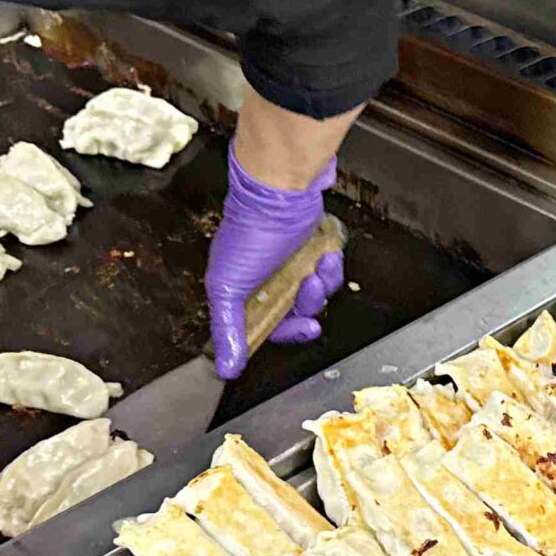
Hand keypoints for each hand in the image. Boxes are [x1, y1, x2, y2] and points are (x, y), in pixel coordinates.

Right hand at [205, 153, 345, 378]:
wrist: (279, 188)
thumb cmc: (249, 230)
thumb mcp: (228, 287)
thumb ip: (227, 329)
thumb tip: (225, 367)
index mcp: (242, 291)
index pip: (269, 328)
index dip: (288, 332)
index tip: (303, 327)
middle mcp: (267, 279)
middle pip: (297, 313)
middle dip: (308, 304)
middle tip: (309, 288)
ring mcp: (290, 262)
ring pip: (316, 293)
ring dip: (322, 283)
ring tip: (317, 266)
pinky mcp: (311, 247)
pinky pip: (328, 270)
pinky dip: (331, 265)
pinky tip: (326, 255)